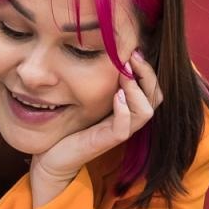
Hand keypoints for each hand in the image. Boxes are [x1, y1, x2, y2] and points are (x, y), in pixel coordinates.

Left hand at [29, 50, 161, 206]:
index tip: (135, 50)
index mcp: (127, 109)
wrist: (52, 157)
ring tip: (125, 74)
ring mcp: (118, 132)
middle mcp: (128, 120)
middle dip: (147, 75)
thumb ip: (100, 82)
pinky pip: (124, 128)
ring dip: (137, 89)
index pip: (152, 89)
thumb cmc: (69, 126)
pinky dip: (124, 110)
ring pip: (145, 112)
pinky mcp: (106, 142)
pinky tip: (117, 95)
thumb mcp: (87, 98)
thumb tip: (106, 54)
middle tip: (133, 55)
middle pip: (155, 98)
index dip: (148, 70)